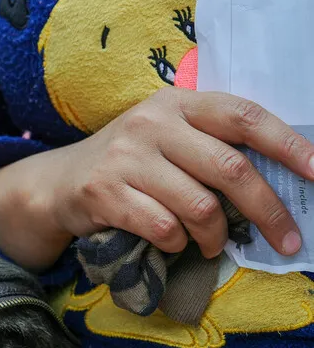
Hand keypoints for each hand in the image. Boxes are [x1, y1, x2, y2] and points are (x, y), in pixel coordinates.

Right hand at [48, 87, 313, 257]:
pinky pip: (163, 228)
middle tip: (286, 240)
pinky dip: (177, 244)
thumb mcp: (169, 136)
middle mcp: (151, 123)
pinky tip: (171, 242)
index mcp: (177, 103)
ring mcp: (125, 157)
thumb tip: (285, 177)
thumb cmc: (131, 162)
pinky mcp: (104, 191)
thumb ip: (214, 144)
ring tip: (210, 243)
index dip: (287, 144)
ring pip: (199, 207)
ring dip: (214, 236)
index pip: (243, 116)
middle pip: (230, 168)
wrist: (58, 181)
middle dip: (267, 211)